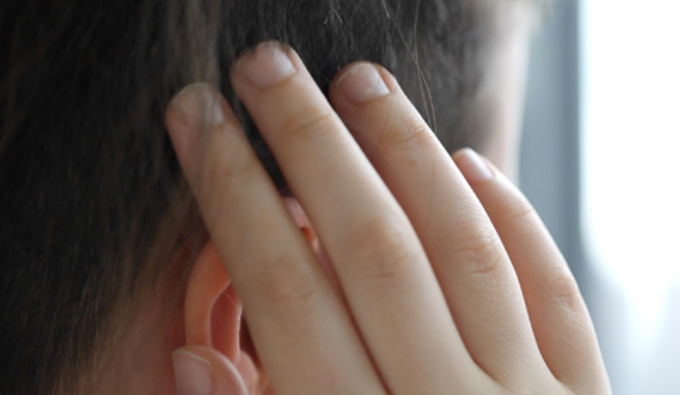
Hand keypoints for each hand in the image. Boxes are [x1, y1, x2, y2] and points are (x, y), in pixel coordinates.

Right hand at [165, 41, 609, 393]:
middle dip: (306, 145)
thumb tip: (196, 360)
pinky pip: (553, 291)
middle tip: (266, 67)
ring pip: (460, 247)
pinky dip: (511, 218)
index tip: (198, 122)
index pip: (280, 288)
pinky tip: (471, 161)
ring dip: (405, 153)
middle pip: (367, 246)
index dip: (231, 195)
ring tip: (360, 82)